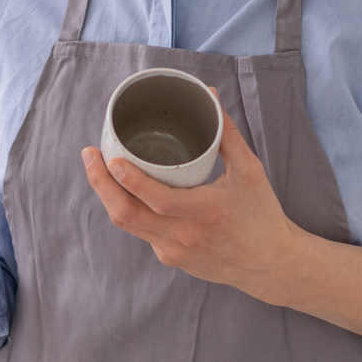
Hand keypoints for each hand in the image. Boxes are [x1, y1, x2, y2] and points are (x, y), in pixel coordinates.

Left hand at [80, 104, 306, 301]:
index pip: (158, 199)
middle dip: (101, 185)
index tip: (110, 159)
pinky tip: (126, 191)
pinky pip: (142, 232)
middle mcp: (186, 236)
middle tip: (89, 156)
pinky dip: (131, 209)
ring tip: (99, 169)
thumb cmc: (261, 214)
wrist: (271, 264)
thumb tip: (209, 97)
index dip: (129, 180)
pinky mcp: (171, 258)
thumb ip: (227, 133)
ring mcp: (175, 251)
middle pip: (128, 215)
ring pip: (128, 225)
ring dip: (108, 197)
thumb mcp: (250, 170)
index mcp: (207, 212)